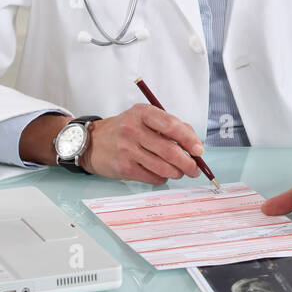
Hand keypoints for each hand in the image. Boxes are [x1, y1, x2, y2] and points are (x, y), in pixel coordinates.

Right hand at [81, 103, 202, 183]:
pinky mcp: (123, 167)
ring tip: (179, 172)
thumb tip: (194, 144)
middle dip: (188, 163)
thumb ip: (170, 126)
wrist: (92, 142)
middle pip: (170, 150)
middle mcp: (133, 129)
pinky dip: (162, 178)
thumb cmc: (124, 130)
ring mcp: (127, 149)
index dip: (189, 139)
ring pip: (163, 167)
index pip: (172, 126)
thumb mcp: (144, 118)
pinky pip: (152, 177)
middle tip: (194, 169)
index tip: (199, 150)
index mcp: (142, 113)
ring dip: (177, 173)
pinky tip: (161, 174)